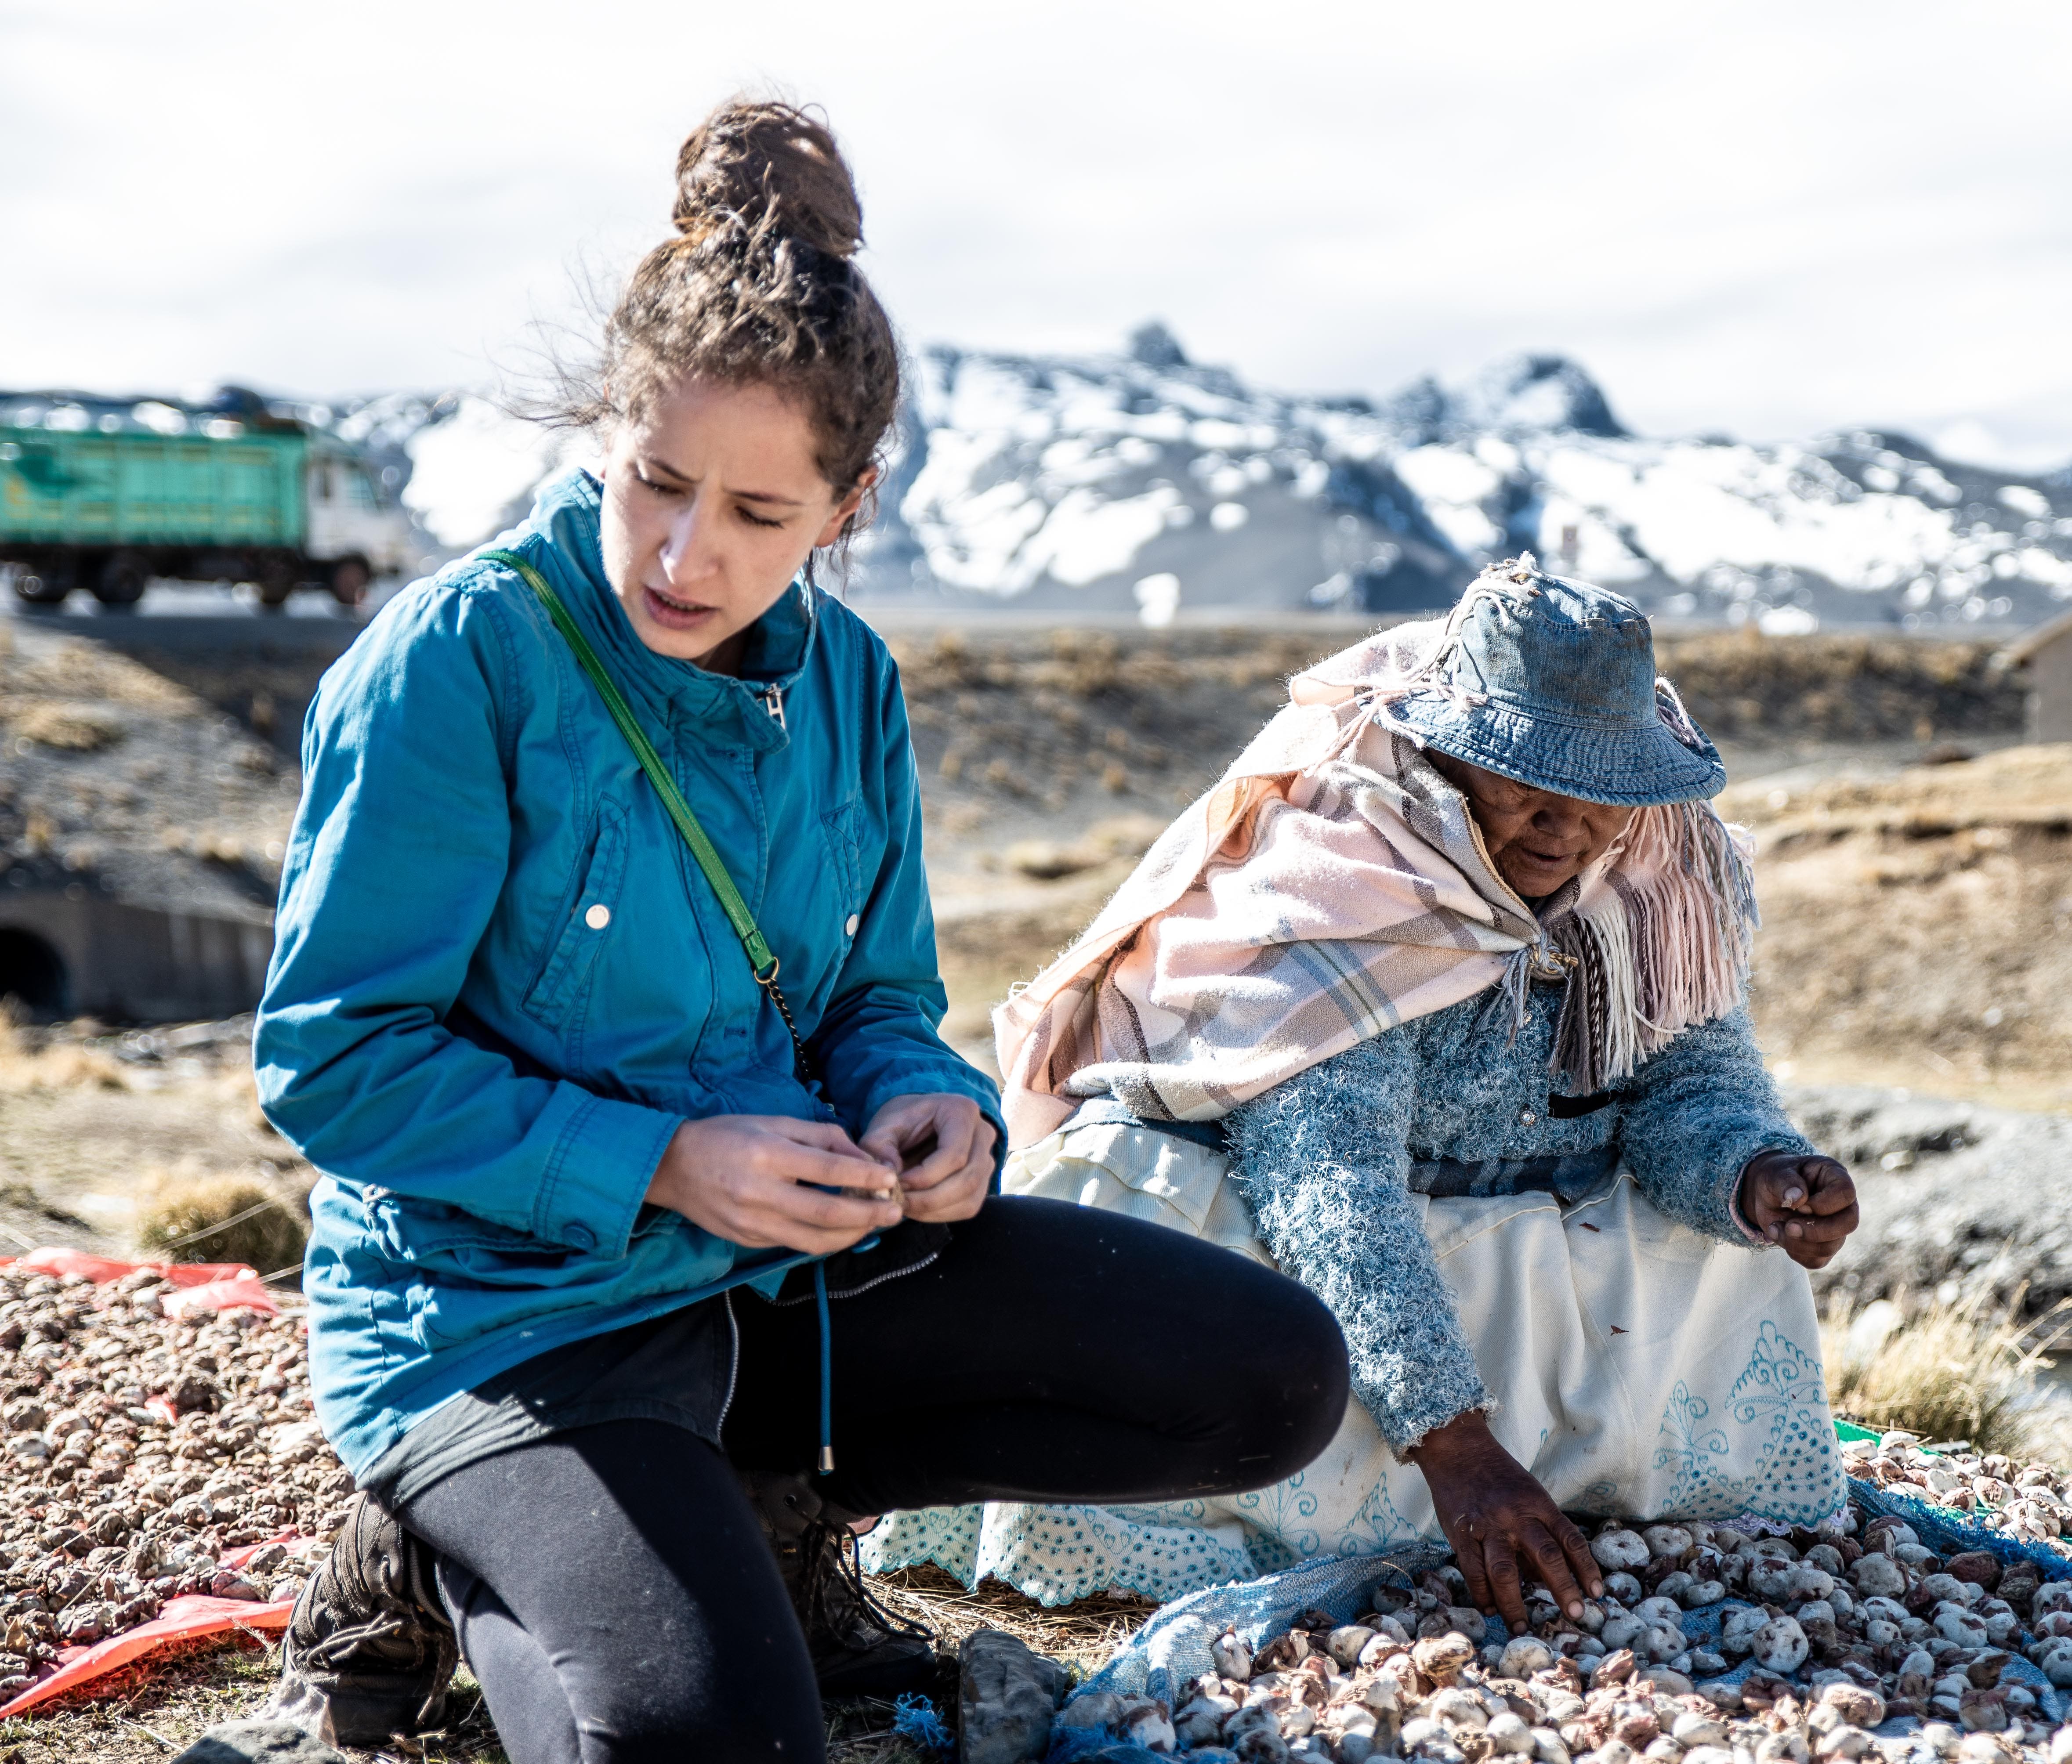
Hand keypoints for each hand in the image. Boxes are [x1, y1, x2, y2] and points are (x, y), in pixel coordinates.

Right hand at [645, 1115, 902, 1254]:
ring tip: (873, 1225)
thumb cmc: (728, 1136)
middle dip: (868, 1216)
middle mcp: (759, 1193)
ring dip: (851, 1236)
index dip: (864, 1177)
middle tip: (895, 1213)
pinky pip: (793, 1244)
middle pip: (826, 1214)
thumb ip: (821, 1138)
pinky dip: (823, 1240)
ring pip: (813, 1241)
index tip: (890, 1179)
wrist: (672, 1167)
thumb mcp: (773, 1123)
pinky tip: (840, 1230)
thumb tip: (863, 1158)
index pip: (827, 1170)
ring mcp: (752, 1223)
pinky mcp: (747, 1241)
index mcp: (767, 1155)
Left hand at [859, 1093, 995, 1223]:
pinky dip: (940, 1214)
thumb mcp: (883, 1125)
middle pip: (967, 1179)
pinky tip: (916, 1209)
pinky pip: (968, 1207)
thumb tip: (889, 1177)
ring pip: (970, 1198)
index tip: (895, 1183)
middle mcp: (983, 1134)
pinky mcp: (982, 1181)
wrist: (916, 1122)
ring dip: (933, 1209)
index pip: (955, 1154)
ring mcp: (987, 1159)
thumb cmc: (901, 1121)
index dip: (924, 1176)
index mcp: (962, 1111)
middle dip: (928, 1198)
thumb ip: (878, 1146)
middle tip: (898, 1201)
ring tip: (904, 1205)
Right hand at [1404, 1410, 1603, 1628]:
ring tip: (1520, 1626)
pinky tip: (1489, 1608)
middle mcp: (1516, 1514)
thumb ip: (1540, 1531)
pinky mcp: (1461, 1531)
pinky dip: (1482, 1593)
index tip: (1596, 1594)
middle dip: (1563, 1589)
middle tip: (1575, 1616)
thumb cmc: (1499, 1477)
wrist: (1457, 1449)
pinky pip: (1472, 1569)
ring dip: (1514, 1603)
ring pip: (1505, 1570)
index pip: (1570, 1539)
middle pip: (1546, 1556)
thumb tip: (1546, 1578)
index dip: (1586, 1568)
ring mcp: (1487, 1524)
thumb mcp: (1529, 1494)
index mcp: (1538, 1503)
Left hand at [1738, 1150, 1857, 1268]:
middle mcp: (1842, 1204)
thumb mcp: (1774, 1174)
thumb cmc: (1775, 1179)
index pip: (1845, 1194)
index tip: (1798, 1205)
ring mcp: (1836, 1227)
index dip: (1822, 1204)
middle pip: (1848, 1224)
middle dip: (1815, 1231)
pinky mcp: (1825, 1246)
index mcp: (1835, 1177)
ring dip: (1797, 1242)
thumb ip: (1784, 1182)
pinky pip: (1816, 1260)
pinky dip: (1794, 1252)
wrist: (1766, 1196)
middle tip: (1788, 1226)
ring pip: (1829, 1247)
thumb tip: (1797, 1198)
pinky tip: (1780, 1235)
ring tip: (1774, 1227)